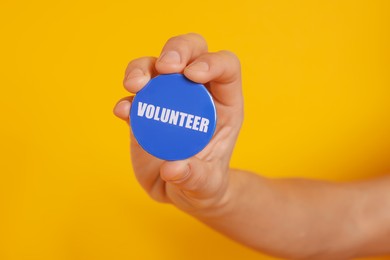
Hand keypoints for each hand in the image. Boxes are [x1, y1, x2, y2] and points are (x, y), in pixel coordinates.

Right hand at [113, 33, 242, 215]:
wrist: (182, 193)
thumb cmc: (203, 185)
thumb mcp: (207, 185)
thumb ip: (195, 177)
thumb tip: (173, 168)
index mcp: (224, 102)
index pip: (225, 66)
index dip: (212, 62)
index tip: (193, 76)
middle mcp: (196, 93)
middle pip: (190, 50)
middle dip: (176, 50)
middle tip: (165, 67)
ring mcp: (168, 99)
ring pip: (155, 65)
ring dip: (142, 68)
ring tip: (135, 86)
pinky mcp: (145, 112)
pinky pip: (134, 96)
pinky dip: (127, 100)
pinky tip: (123, 112)